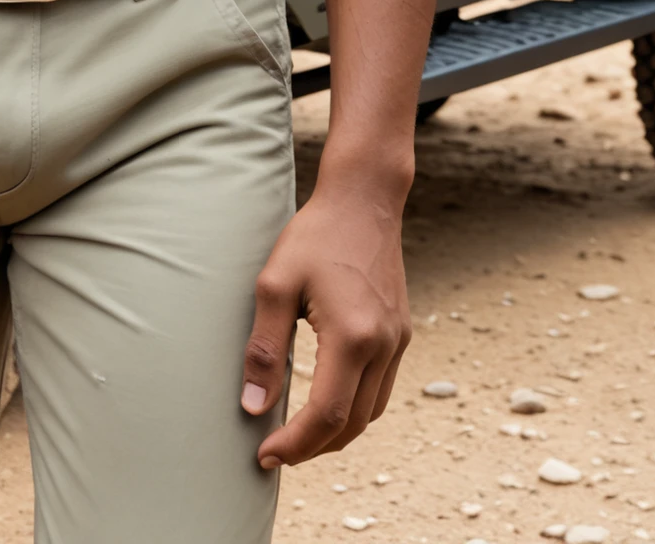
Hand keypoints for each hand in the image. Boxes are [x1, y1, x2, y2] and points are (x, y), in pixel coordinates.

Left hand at [239, 173, 410, 467]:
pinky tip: (328, 401)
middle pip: (354, 424)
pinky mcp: (401, 333)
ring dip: (337, 433)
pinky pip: (381, 388)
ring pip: (372, 412)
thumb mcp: (275, 284)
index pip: (327, 416)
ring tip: (298, 434)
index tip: (264, 454)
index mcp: (353, 337)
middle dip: (313, 448)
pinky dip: (355, 407)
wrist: (363, 200)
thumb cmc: (315, 235)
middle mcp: (383, 346)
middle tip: (275, 452)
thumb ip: (264, 348)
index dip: (295, 444)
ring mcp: (397, 341)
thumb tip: (253, 406)